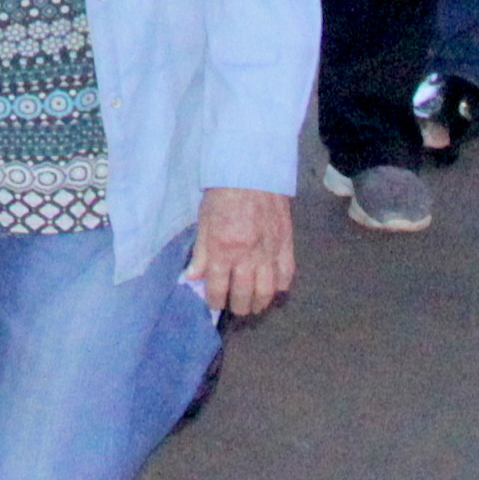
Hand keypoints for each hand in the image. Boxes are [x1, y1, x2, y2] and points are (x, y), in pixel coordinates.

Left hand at [187, 187, 295, 320]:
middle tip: (235, 307)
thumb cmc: (223, 193)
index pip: (218, 288)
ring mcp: (270, 252)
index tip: (214, 303)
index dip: (214, 301)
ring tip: (253, 305)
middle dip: (238, 307)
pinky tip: (273, 288)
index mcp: (223, 249)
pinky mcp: (286, 244)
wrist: (253, 171)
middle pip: (244, 295)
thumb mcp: (204, 221)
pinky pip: (286, 275)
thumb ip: (201, 253)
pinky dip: (280, 287)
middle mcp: (248, 256)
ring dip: (259, 303)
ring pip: (267, 291)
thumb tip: (192, 277)